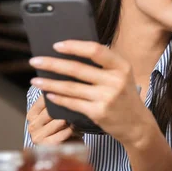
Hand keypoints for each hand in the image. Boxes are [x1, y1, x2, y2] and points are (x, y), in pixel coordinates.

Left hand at [29, 40, 150, 143]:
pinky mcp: (98, 112)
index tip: (57, 45)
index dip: (74, 46)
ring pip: (71, 87)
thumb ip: (104, 66)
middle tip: (35, 61)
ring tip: (35, 81)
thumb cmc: (125, 97)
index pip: (96, 51)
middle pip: (77, 69)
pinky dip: (59, 99)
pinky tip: (49, 95)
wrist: (137, 125)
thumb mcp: (122, 77)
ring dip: (50, 83)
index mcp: (122, 67)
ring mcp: (107, 97)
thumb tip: (71, 55)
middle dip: (52, 64)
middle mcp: (115, 81)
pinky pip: (73, 103)